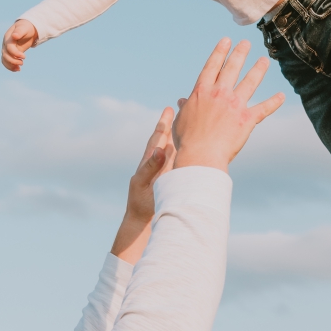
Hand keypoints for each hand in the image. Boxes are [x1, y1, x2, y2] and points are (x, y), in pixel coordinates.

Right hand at [1, 19, 37, 71]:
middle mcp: (5, 44)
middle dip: (13, 61)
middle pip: (5, 55)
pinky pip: (6, 62)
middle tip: (22, 63)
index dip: (15, 53)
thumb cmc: (26, 27)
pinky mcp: (10, 54)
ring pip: (4, 60)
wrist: (27, 29)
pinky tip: (17, 69)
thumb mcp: (24, 28)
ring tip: (19, 69)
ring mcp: (7, 49)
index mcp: (8, 37)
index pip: (9, 48)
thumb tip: (14, 36)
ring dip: (10, 65)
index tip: (24, 57)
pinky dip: (10, 67)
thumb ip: (19, 32)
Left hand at [111, 107, 176, 262]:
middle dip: (171, 125)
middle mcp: (156, 164)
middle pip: (164, 140)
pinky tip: (189, 149)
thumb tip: (160, 149)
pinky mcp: (168, 180)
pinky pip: (177, 163)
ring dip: (178, 137)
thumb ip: (151, 167)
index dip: (163, 125)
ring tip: (185, 123)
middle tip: (176, 109)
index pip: (157, 139)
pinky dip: (182, 153)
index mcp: (149, 162)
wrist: (141, 221)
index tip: (169, 109)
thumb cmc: (141, 204)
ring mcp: (163, 172)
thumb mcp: (144, 184)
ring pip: (172, 150)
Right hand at [172, 38, 284, 170]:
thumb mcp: (180, 121)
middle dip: (240, 53)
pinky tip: (282, 96)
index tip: (226, 41)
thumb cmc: (187, 141)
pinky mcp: (247, 119)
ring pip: (250, 82)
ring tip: (265, 61)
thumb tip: (181, 101)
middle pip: (232, 68)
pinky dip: (274, 102)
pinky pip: (264, 108)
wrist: (201, 155)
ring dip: (258, 70)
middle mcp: (219, 93)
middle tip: (246, 43)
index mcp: (202, 91)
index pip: (212, 66)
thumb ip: (184, 108)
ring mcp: (235, 105)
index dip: (220, 52)